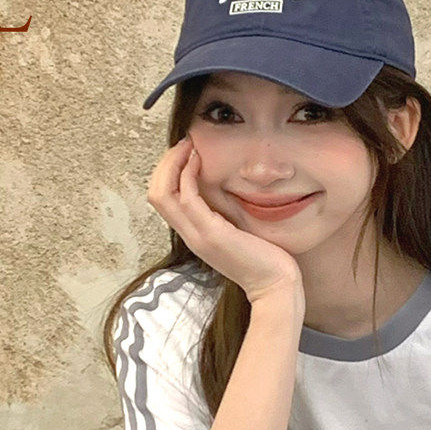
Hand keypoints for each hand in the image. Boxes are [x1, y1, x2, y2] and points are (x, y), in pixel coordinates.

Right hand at [146, 137, 304, 305]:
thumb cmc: (263, 259)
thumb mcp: (236, 231)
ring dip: (173, 163)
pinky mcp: (212, 234)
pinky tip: (200, 161)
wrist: (275, 285)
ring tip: (190, 147)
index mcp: (194, 234)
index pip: (163, 199)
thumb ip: (223, 213)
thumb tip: (222, 188)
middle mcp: (190, 235)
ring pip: (163, 193)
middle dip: (166, 162)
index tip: (187, 152)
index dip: (168, 172)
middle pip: (156, 193)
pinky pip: (187, 198)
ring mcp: (198, 235)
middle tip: (185, 143)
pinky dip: (188, 174)